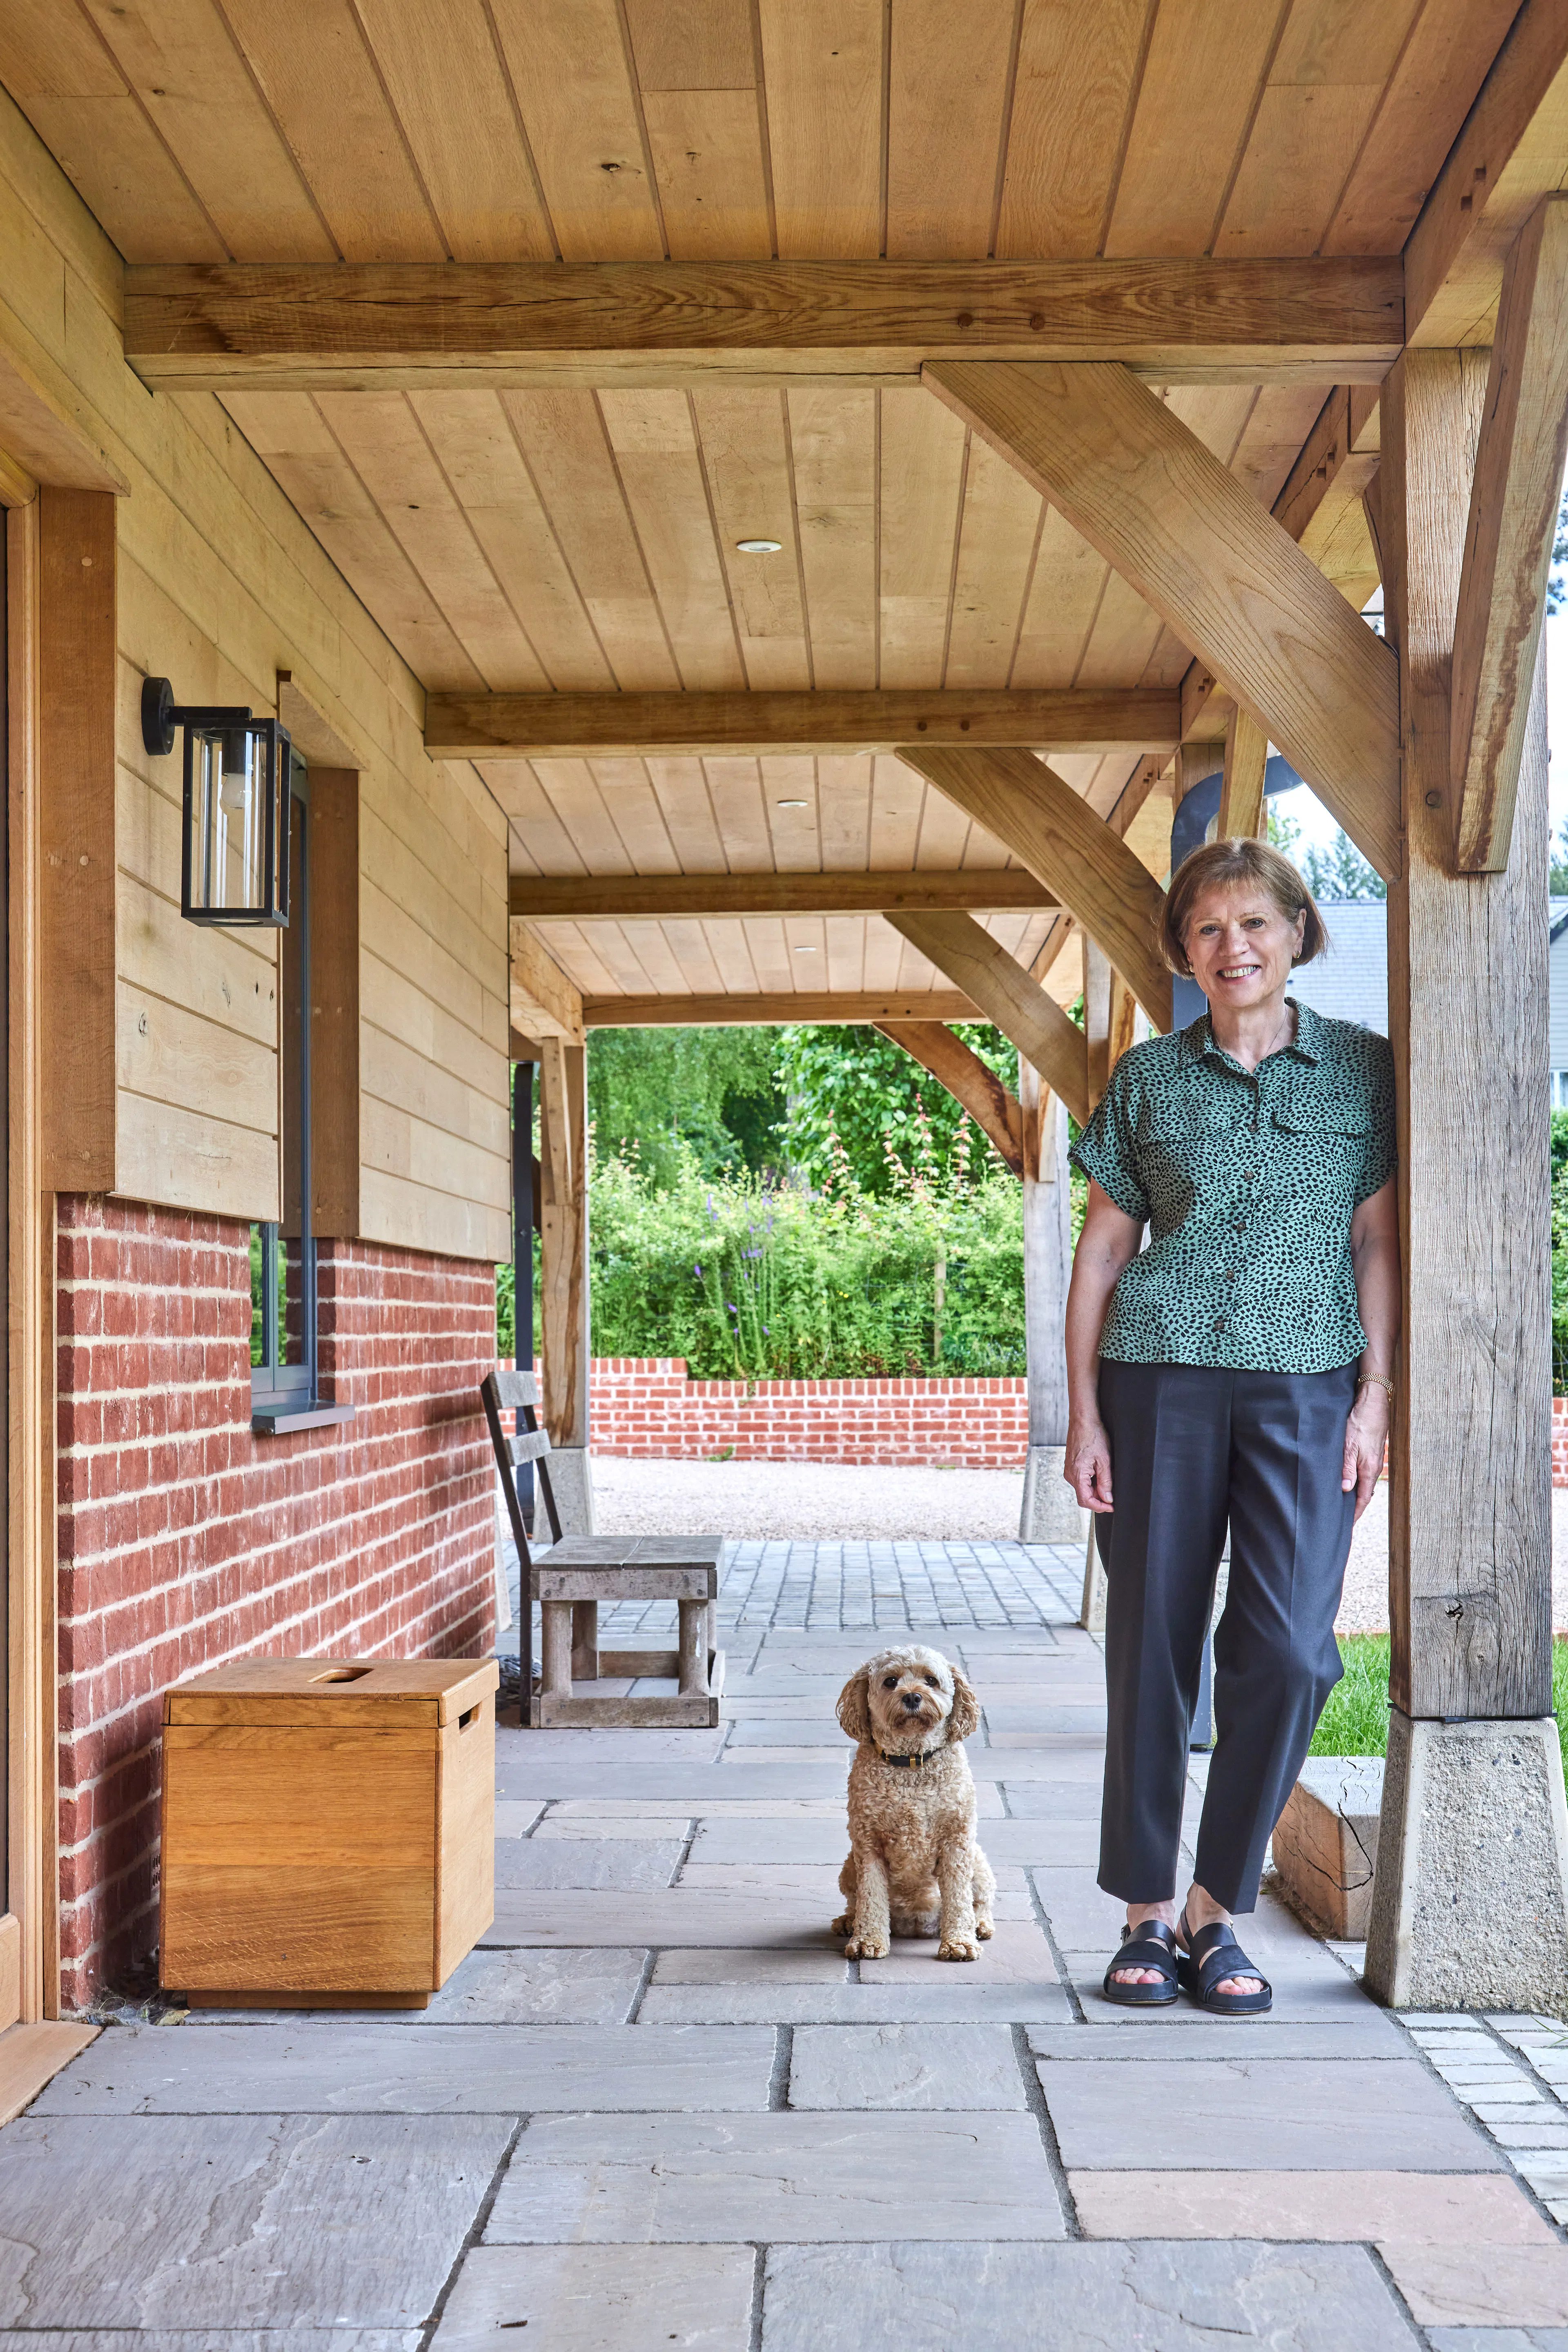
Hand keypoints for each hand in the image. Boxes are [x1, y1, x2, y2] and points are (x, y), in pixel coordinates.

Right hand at [1066, 1414, 1114, 1512]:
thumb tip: (1107, 1498)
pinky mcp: (1071, 1466)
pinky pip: (1081, 1480)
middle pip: (1084, 1496)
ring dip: (1096, 1489)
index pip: (1086, 1501)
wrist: (1083, 1420)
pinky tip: (1101, 1473)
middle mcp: (1070, 1475)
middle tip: (1113, 1493)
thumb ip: (1106, 1482)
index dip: (1100, 1507)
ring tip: (1108, 1479)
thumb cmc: (1093, 1436)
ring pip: (1083, 1488)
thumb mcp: (1104, 1460)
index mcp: (1077, 1475)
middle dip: (1099, 1498)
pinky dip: (1092, 1481)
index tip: (1112, 1506)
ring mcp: (1069, 1470)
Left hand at [1342, 1386, 1388, 1520]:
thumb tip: (1344, 1489)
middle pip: (1363, 1494)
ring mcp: (1373, 1461)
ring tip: (1340, 1504)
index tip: (1346, 1527)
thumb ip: (1347, 1468)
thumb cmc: (1360, 1422)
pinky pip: (1362, 1473)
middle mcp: (1373, 1468)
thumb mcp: (1349, 1446)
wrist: (1373, 1403)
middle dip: (1353, 1508)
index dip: (1354, 1514)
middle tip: (1340, 1519)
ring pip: (1362, 1483)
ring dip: (1353, 1495)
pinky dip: (1354, 1482)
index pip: (1362, 1499)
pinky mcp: (1370, 1453)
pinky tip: (1345, 1481)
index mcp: (1370, 1470)